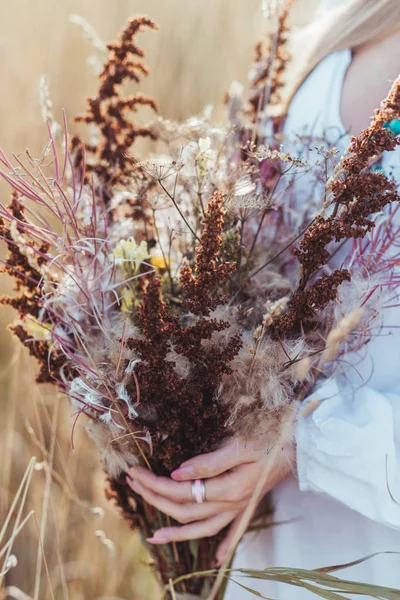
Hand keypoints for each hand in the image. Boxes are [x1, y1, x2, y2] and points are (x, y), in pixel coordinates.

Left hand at [127, 437, 293, 563]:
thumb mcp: (239, 445)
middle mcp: (232, 505)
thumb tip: (177, 474)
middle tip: (133, 483)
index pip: (181, 491)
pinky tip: (214, 561)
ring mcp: (239, 510)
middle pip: (185, 510)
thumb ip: (209, 462)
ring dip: (176, 532)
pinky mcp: (247, 508)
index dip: (154, 483)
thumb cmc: (270, 440)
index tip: (135, 471)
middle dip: (154, 498)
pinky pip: (232, 534)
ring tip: (154, 536)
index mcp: (228, 489)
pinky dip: (223, 549)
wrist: (299, 447)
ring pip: (202, 528)